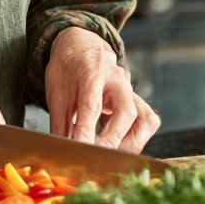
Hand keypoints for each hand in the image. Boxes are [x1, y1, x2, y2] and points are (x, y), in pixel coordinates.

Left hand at [45, 27, 158, 152]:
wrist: (82, 46)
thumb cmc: (68, 68)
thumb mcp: (56, 91)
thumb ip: (59, 122)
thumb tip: (60, 151)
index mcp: (91, 72)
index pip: (92, 105)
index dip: (86, 130)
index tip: (80, 149)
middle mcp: (117, 80)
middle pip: (126, 112)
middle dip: (113, 139)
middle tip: (96, 156)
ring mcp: (131, 90)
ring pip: (144, 119)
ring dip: (129, 143)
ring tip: (108, 154)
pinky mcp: (138, 100)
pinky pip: (148, 121)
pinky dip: (137, 139)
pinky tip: (119, 146)